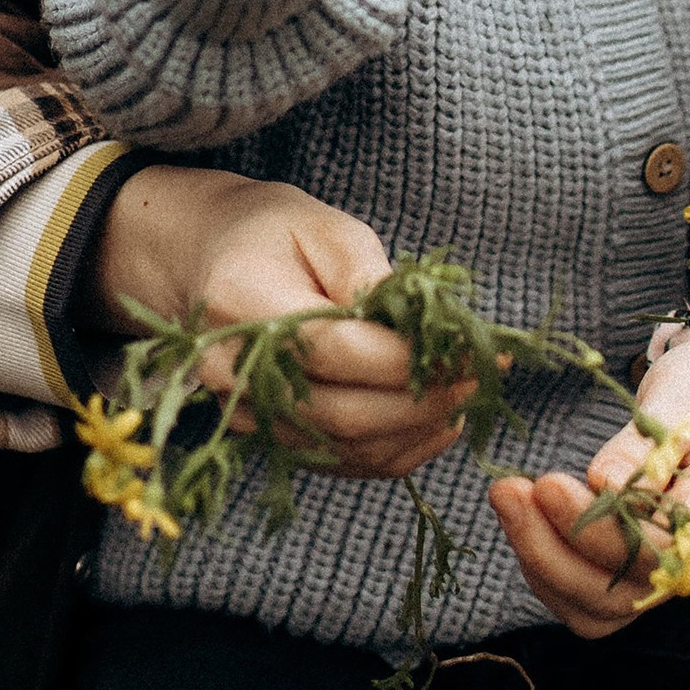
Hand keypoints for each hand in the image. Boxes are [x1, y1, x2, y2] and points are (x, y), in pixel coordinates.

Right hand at [82, 166, 469, 478]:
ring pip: (345, 447)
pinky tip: (436, 422)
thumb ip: (370, 277)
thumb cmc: (274, 234)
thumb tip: (420, 330)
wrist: (210, 262)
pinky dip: (397, 451)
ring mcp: (246, 414)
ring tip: (465, 397)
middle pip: (341, 412)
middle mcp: (232, 372)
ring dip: (417, 432)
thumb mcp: (326, 227)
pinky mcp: (269, 437)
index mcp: (240, 303)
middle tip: (479, 379)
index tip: (471, 349)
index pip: (335, 350)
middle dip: (423, 402)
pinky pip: (341, 461)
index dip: (408, 358)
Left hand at [488, 325, 689, 638]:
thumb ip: (650, 441)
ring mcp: (672, 569)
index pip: (656, 551)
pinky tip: (524, 515)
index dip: (595, 528)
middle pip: (617, 595)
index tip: (547, 483)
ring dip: (542, 562)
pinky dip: (549, 566)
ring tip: (507, 496)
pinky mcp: (644, 564)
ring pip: (597, 606)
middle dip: (551, 550)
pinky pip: (591, 593)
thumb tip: (602, 485)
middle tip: (508, 489)